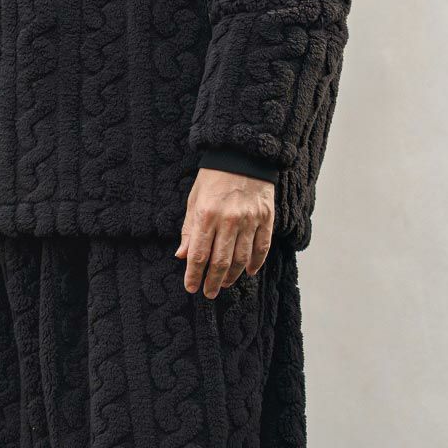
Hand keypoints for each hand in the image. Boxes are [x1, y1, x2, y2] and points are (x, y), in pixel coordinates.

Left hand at [176, 167, 274, 297]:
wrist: (243, 155)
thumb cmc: (213, 178)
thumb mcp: (194, 200)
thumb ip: (189, 230)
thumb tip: (182, 256)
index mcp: (207, 214)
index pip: (199, 254)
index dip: (194, 275)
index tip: (191, 288)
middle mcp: (229, 220)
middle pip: (220, 261)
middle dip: (212, 282)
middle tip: (209, 293)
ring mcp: (250, 220)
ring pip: (242, 259)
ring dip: (232, 276)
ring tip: (224, 284)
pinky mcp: (266, 218)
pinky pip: (262, 247)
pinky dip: (256, 263)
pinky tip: (249, 272)